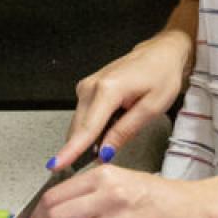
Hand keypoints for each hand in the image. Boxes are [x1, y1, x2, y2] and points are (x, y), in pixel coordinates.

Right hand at [48, 29, 191, 169]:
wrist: (160, 53)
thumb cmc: (161, 75)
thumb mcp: (152, 108)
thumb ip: (124, 132)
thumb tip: (103, 153)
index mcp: (108, 89)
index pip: (86, 129)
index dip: (71, 151)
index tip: (56, 165)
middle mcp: (91, 85)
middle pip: (79, 128)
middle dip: (84, 149)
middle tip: (106, 158)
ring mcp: (87, 85)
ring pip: (79, 124)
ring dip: (89, 138)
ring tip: (117, 132)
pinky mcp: (87, 88)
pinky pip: (83, 116)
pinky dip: (92, 127)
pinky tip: (111, 122)